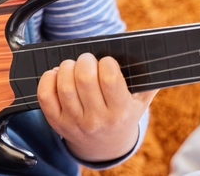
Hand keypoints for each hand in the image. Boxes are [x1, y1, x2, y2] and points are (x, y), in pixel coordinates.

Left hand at [37, 53, 155, 162]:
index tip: (107, 62)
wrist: (105, 147)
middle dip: (85, 60)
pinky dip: (48, 79)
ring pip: (64, 86)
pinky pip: (45, 96)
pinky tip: (57, 74)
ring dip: (67, 67)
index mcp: (120, 112)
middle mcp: (97, 120)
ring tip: (74, 66)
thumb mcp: (141, 101)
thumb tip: (154, 53)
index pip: (110, 79)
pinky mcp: (57, 123)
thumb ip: (149, 80)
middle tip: (88, 60)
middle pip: (84, 79)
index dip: (107, 63)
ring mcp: (75, 122)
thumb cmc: (123, 115)